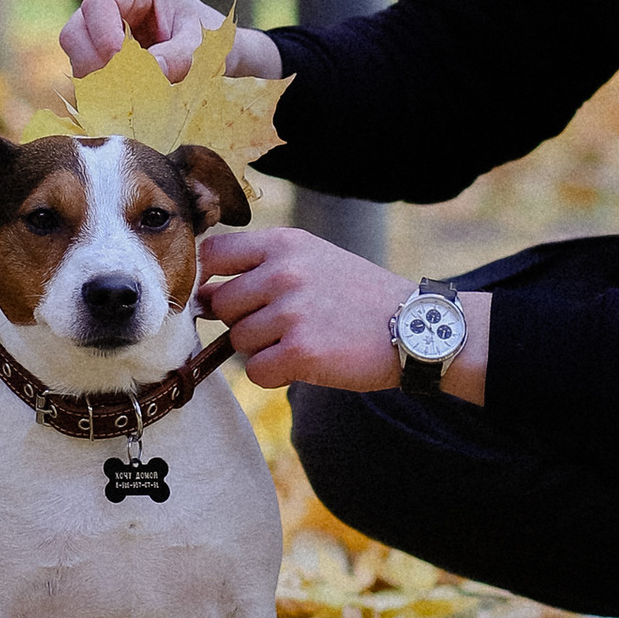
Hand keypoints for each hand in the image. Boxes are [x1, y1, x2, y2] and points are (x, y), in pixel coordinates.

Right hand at [61, 0, 279, 86]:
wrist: (219, 57)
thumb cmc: (210, 40)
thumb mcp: (202, 45)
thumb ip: (180, 56)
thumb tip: (153, 72)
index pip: (99, 4)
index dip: (102, 34)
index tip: (121, 61)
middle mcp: (109, 7)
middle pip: (74, 32)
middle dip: (93, 63)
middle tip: (122, 87)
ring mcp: (99, 35)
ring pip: (76, 60)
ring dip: (97, 83)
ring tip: (130, 98)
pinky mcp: (99, 61)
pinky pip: (84, 79)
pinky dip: (100, 94)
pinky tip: (125, 103)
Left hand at [200, 226, 489, 399]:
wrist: (415, 326)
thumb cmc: (359, 296)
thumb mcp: (313, 260)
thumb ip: (260, 269)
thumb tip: (203, 297)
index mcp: (284, 243)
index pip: (213, 254)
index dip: (208, 280)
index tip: (223, 297)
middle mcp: (283, 272)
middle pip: (222, 306)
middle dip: (243, 322)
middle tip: (283, 326)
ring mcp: (292, 311)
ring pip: (238, 341)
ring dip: (263, 350)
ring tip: (303, 340)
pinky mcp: (301, 351)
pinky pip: (256, 371)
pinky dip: (275, 374)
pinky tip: (306, 362)